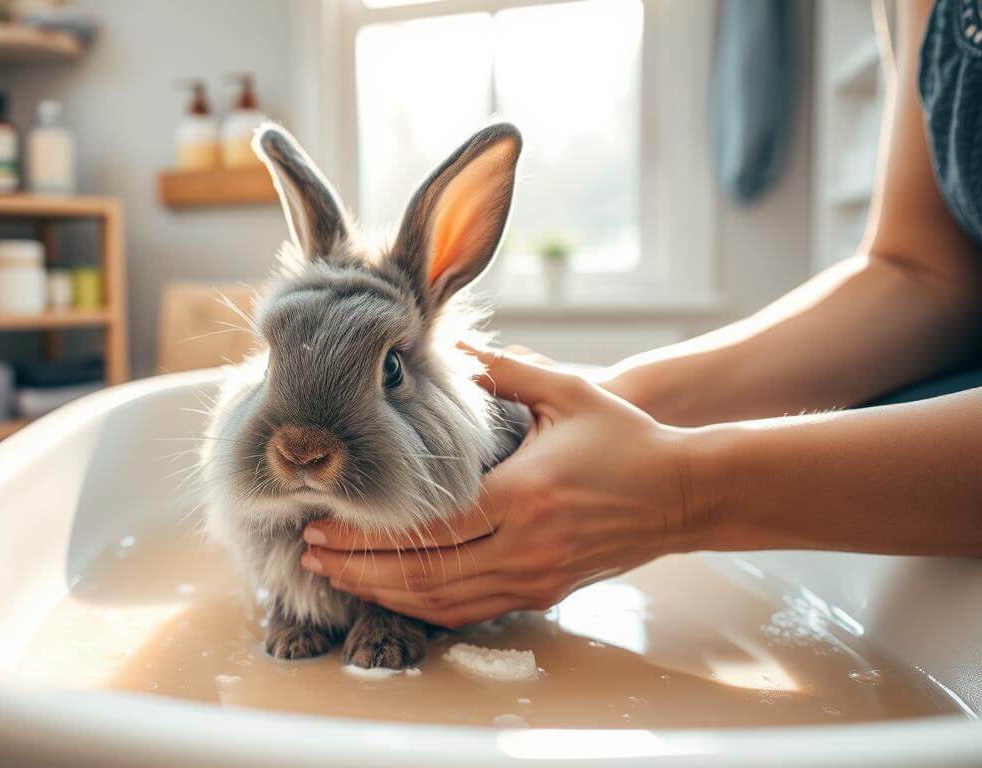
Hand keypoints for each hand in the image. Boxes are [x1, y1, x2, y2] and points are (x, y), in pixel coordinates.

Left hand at [299, 345, 710, 627]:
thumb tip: (450, 346)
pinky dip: (423, 604)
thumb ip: (503, 370)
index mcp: (525, 494)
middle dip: (359, 568)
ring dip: (382, 592)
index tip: (322, 520)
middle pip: (425, 573)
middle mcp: (526, 545)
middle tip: (309, 553)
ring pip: (443, 600)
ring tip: (335, 575)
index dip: (368, 532)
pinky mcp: (543, 592)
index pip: (430, 527)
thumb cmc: (625, 437)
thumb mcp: (566, 391)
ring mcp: (535, 577)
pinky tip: (389, 592)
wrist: (686, 493)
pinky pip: (471, 609)